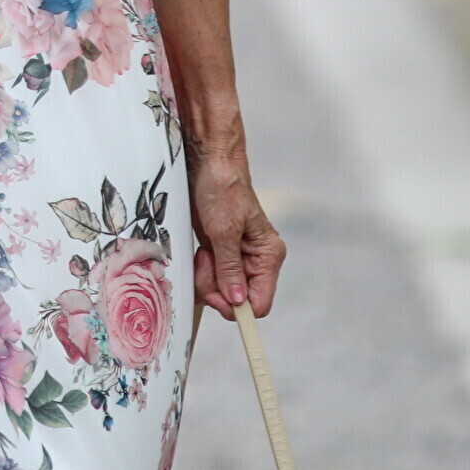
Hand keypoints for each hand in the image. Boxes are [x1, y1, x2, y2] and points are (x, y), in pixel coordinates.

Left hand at [185, 147, 284, 315]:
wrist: (208, 163)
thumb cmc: (223, 188)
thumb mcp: (224, 230)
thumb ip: (230, 268)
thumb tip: (238, 301)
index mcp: (268, 255)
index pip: (260, 302)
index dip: (237, 306)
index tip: (216, 295)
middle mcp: (256, 260)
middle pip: (237, 299)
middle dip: (216, 287)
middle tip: (206, 263)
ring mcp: (238, 258)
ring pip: (221, 290)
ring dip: (206, 277)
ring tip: (204, 251)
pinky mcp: (221, 253)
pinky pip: (211, 277)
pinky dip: (202, 270)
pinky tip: (201, 251)